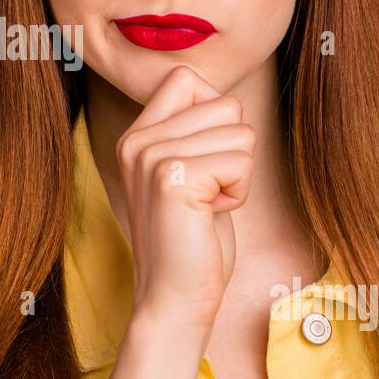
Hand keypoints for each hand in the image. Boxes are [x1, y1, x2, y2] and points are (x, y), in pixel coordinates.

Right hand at [116, 65, 255, 333]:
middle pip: (225, 105)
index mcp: (137, 136)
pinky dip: (239, 192)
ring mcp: (152, 157)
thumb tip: (225, 98)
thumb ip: (194, 133)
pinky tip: (211, 215)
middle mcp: (138, 140)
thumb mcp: (186, 175)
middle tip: (206, 193)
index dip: (216, 115)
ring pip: (240, 132)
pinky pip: (241, 161)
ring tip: (207, 205)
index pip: (187, 78)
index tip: (204, 161)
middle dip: (234, 151)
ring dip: (238, 174)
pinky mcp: (173, 178)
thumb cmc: (192, 242)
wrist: (173, 300)